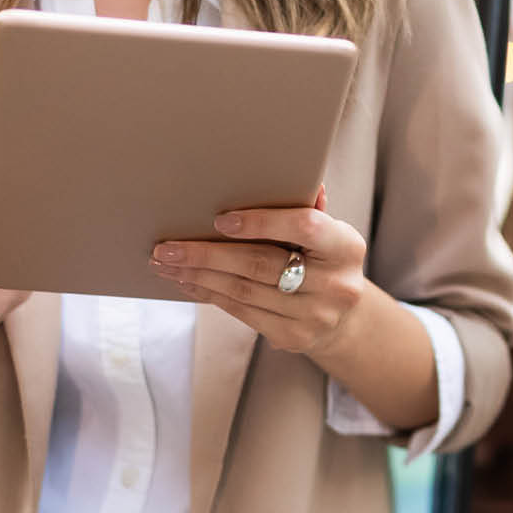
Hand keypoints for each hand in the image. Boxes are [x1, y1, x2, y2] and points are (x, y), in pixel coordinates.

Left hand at [149, 186, 371, 355]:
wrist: (343, 316)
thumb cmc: (324, 258)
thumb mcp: (326, 231)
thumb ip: (305, 206)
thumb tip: (287, 175)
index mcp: (346, 246)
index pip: (302, 227)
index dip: (261, 222)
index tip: (219, 220)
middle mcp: (335, 285)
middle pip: (260, 265)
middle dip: (208, 254)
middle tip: (167, 246)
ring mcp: (314, 316)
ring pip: (244, 291)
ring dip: (198, 276)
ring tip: (166, 263)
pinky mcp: (293, 338)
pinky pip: (242, 312)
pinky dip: (209, 294)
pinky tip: (187, 282)